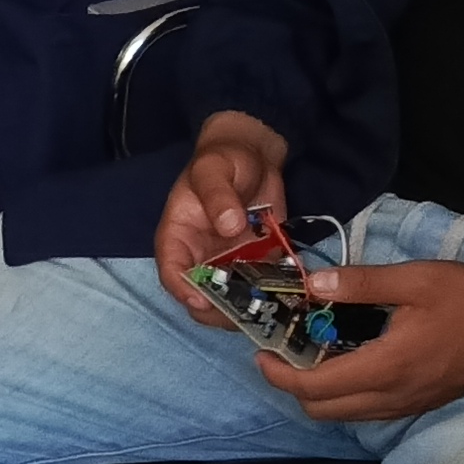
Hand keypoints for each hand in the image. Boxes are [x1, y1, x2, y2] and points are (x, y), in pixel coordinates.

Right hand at [157, 110, 290, 330]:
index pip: (172, 272)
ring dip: (249, 307)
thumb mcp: (214, 169)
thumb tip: (229, 225)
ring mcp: (228, 263)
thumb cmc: (223, 157)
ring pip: (231, 300)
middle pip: (201, 297)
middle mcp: (200, 257)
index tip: (203, 301)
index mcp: (178, 237)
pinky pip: (261, 286)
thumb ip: (218, 195)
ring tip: (272, 306)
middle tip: (246, 310)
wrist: (253, 153)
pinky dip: (274, 294)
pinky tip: (291, 295)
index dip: (184, 291)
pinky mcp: (256, 262)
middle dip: (220, 309)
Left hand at [255, 260, 463, 421]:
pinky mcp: (418, 404)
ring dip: (318, 394)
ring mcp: (406, 405)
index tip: (261, 352)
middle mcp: (391, 396)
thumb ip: (361, 283)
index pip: (314, 388)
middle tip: (281, 352)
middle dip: (292, 386)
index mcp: (385, 367)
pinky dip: (345, 395)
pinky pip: (367, 411)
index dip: (278, 374)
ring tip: (309, 355)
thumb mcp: (416, 280)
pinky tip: (346, 363)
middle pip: (321, 410)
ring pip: (343, 415)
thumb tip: (312, 283)